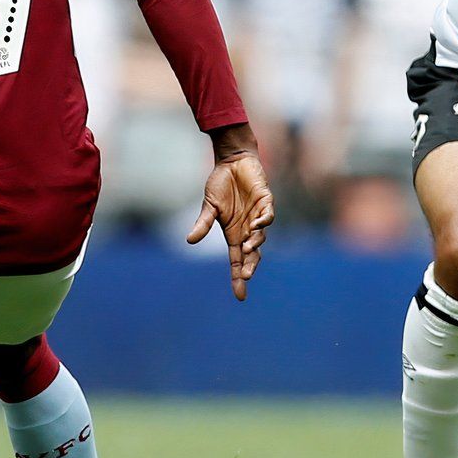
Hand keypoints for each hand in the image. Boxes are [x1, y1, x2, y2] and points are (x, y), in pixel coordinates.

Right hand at [188, 123, 276, 301]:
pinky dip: (264, 223)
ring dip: (254, 245)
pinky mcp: (265, 201)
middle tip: (245, 276)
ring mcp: (258, 216)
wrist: (232, 161)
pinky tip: (256, 227)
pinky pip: (267, 216)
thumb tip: (189, 241)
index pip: (237, 261)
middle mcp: (247, 229)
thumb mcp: (209, 206)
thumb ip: (203, 223)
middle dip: (249, 267)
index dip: (238, 278)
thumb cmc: (220, 184)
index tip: (240, 296)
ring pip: (260, 237)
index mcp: (233, 233)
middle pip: (251, 255)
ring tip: (246, 249)